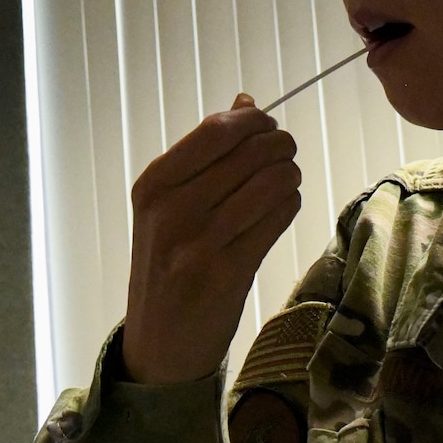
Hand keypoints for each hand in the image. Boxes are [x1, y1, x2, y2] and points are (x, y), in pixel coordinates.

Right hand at [122, 94, 300, 384]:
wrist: (160, 341)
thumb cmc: (167, 263)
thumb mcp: (167, 206)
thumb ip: (204, 153)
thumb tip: (245, 100)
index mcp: (153, 185)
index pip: (217, 130)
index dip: (255, 122)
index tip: (266, 128)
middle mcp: (172, 210)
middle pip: (252, 152)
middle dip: (279, 147)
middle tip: (282, 156)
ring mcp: (200, 242)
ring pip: (273, 181)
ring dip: (288, 177)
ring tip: (282, 185)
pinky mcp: (229, 271)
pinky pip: (280, 217)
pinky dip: (289, 206)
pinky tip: (280, 209)